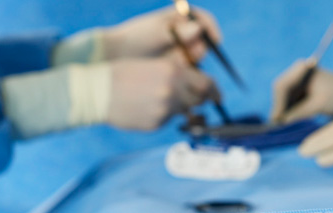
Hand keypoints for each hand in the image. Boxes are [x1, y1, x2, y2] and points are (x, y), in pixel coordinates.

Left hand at [101, 5, 221, 62]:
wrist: (117, 57)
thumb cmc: (135, 39)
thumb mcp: (155, 35)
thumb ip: (177, 32)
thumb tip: (198, 28)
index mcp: (180, 17)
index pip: (205, 20)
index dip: (212, 30)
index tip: (215, 41)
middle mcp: (185, 32)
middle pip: (205, 40)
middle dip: (200, 49)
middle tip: (189, 56)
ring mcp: (183, 49)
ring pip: (199, 57)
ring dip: (192, 62)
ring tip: (173, 64)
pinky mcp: (180, 65)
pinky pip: (191, 70)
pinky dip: (188, 74)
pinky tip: (175, 75)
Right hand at [106, 57, 216, 130]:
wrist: (95, 90)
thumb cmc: (123, 74)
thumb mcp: (154, 66)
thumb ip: (178, 76)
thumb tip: (200, 91)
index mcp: (174, 72)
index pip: (206, 84)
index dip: (214, 91)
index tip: (217, 96)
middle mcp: (173, 91)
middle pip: (199, 100)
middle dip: (198, 100)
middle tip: (194, 101)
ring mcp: (165, 109)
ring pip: (183, 112)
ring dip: (177, 107)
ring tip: (154, 98)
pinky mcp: (156, 123)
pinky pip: (167, 121)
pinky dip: (161, 116)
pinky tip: (143, 108)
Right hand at [269, 60, 332, 124]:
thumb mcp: (320, 105)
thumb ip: (299, 112)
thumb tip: (280, 122)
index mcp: (302, 69)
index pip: (282, 86)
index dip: (277, 104)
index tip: (276, 121)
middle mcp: (297, 73)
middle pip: (280, 93)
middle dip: (279, 109)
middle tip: (278, 128)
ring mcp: (298, 82)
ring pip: (283, 100)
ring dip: (284, 113)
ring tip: (286, 128)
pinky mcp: (301, 92)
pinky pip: (290, 104)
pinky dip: (290, 114)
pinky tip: (293, 124)